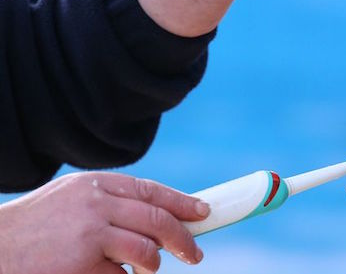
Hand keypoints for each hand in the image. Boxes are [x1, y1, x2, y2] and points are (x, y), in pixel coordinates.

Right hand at [0, 172, 209, 273]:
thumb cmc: (35, 229)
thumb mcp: (71, 201)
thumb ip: (110, 203)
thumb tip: (161, 219)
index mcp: (94, 184)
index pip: (151, 191)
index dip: (182, 202)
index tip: (204, 212)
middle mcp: (96, 203)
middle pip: (158, 220)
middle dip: (183, 239)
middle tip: (195, 254)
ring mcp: (90, 233)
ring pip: (146, 251)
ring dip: (151, 265)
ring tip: (144, 270)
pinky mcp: (84, 264)